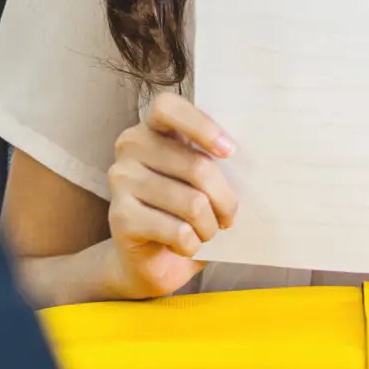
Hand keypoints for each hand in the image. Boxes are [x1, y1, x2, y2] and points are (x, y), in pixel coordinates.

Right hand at [99, 91, 239, 299]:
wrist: (149, 261)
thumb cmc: (182, 213)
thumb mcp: (199, 182)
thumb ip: (213, 162)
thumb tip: (248, 159)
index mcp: (151, 129)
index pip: (168, 107)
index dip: (202, 125)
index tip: (230, 152)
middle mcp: (130, 148)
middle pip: (197, 166)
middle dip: (225, 200)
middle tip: (228, 217)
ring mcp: (121, 181)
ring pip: (192, 203)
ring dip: (210, 226)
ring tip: (206, 232)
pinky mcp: (120, 217)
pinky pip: (178, 230)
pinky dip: (193, 244)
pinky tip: (186, 245)